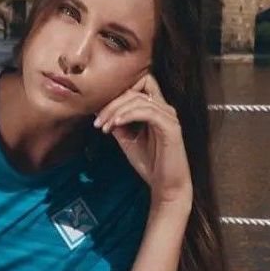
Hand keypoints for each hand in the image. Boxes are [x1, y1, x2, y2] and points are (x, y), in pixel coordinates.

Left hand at [93, 73, 192, 211]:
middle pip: (135, 89)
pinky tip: (116, 124)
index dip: (116, 93)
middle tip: (98, 121)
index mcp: (155, 109)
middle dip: (112, 102)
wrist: (166, 186)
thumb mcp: (127, 139)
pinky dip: (128, 115)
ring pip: (138, 99)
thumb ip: (117, 122)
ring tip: (104, 127)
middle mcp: (164, 108)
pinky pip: (147, 112)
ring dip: (116, 111)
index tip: (98, 113)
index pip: (138, 84)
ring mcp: (169, 116)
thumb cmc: (149, 162)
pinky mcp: (171, 127)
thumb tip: (99, 109)